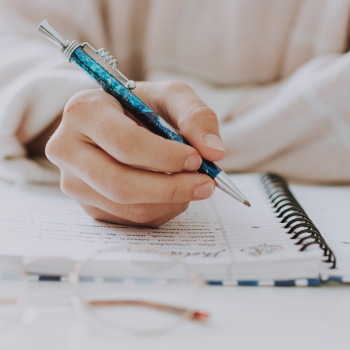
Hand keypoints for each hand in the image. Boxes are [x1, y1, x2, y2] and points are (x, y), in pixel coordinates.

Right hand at [46, 82, 225, 226]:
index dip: (166, 156)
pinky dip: (161, 210)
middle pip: (121, 184)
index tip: (197, 159)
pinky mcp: (88, 205)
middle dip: (171, 188)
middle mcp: (68, 150)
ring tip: (191, 185)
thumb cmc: (140, 108)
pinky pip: (129, 220)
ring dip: (170, 202)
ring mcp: (74, 183)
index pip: (125, 144)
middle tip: (206, 184)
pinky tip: (171, 193)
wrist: (114, 124)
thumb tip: (215, 152)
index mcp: (84, 112)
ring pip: (127, 207)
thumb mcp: (169, 97)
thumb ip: (196, 116)